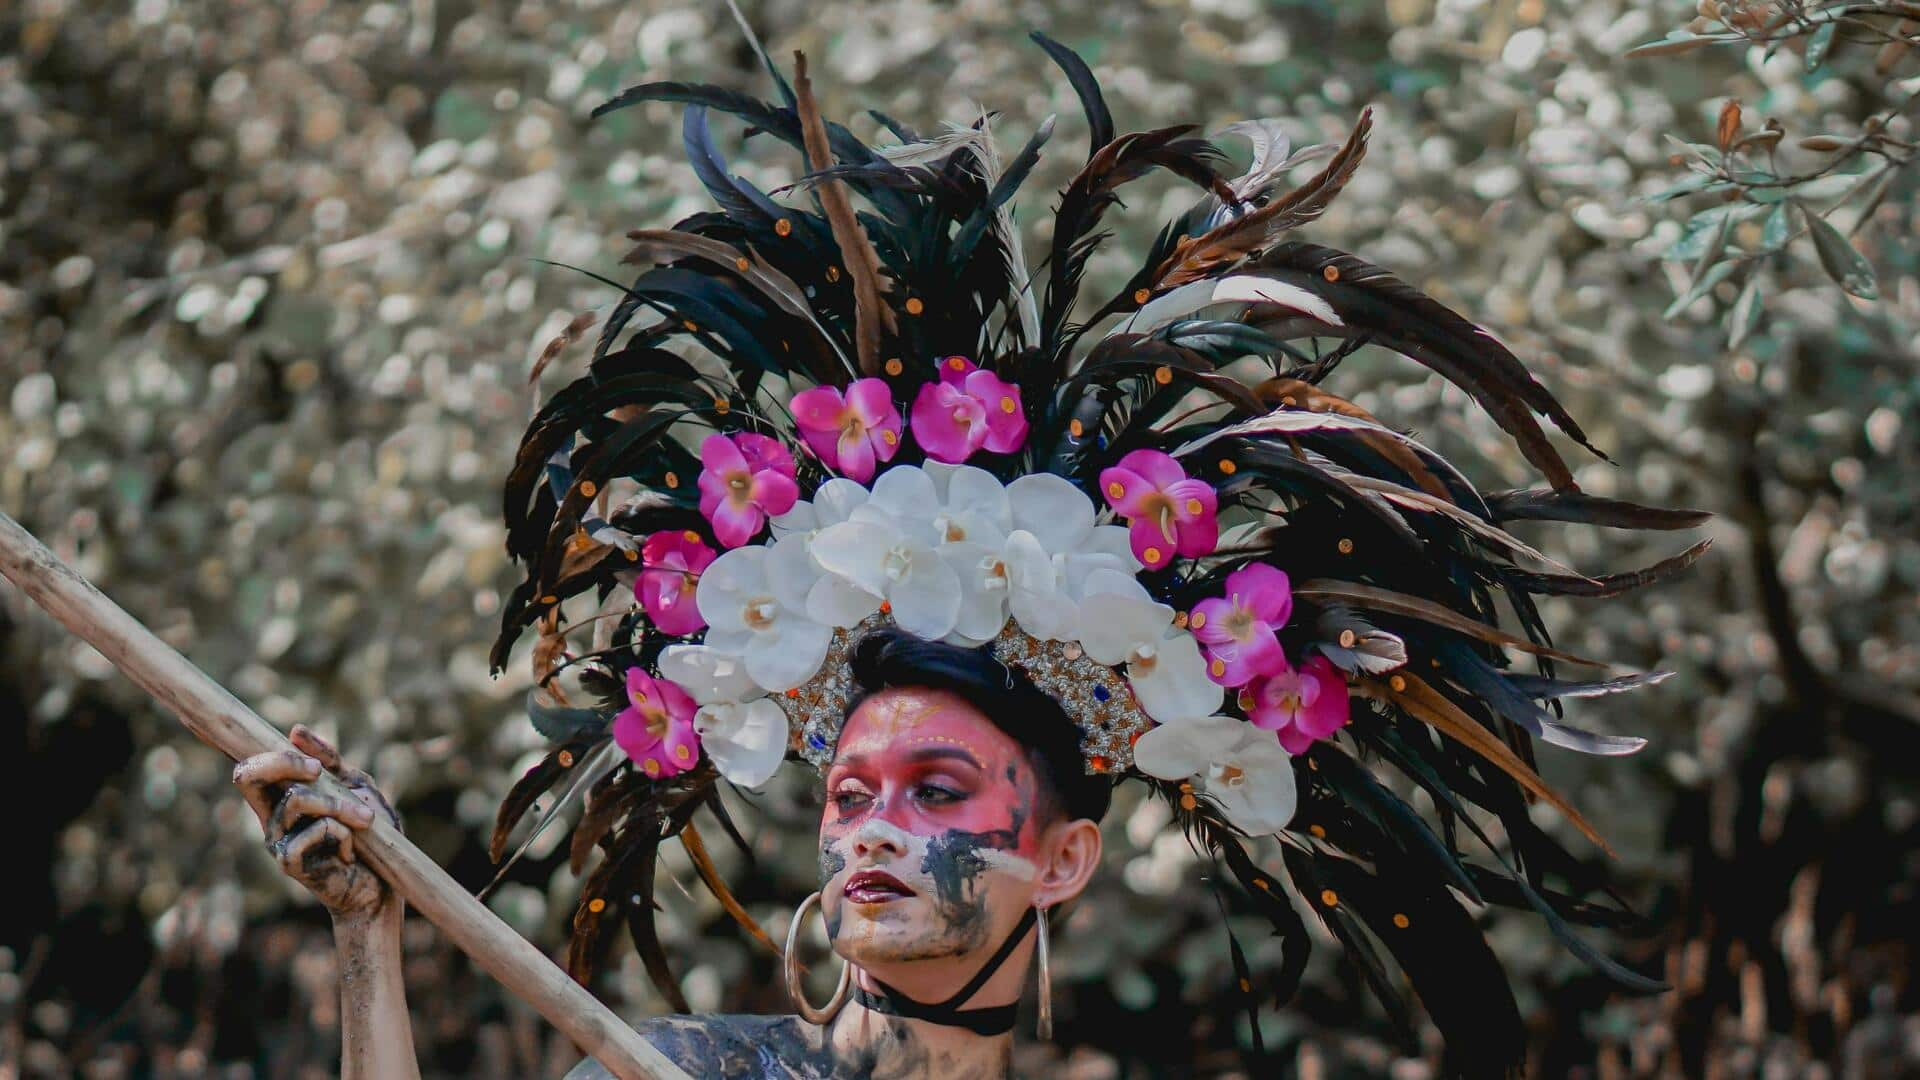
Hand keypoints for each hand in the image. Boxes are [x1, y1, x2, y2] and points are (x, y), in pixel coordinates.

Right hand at [232, 724, 400, 921]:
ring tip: (364, 821)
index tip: (301, 744)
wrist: (380, 886)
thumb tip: (294, 731)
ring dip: (339, 805)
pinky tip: (350, 852)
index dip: (266, 750)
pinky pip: (316, 829)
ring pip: (296, 799)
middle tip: (320, 770)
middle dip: (285, 762)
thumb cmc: (369, 834)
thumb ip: (331, 761)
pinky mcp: (289, 862)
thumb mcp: (356, 787)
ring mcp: (276, 841)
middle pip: (247, 776)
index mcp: (281, 798)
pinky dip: (344, 832)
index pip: (250, 767)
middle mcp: (270, 818)